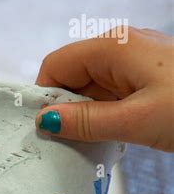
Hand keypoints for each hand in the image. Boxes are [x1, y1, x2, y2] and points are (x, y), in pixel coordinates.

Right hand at [35, 27, 173, 150]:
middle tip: (67, 147)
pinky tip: (114, 137)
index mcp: (112, 47)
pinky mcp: (150, 77)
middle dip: (66, 112)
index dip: (44, 98)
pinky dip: (108, 116)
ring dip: (88, 118)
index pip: (56, 66)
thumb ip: (88, 121)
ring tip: (92, 146)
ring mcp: (137, 61)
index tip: (43, 133)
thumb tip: (45, 120)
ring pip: (93, 90)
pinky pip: (114, 95)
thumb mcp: (136, 119)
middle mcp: (121, 47)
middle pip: (73, 78)